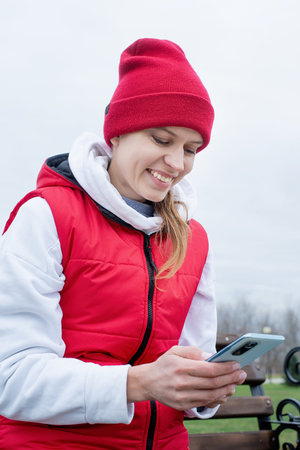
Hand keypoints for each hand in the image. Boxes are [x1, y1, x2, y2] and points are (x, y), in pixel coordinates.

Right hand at [127, 345, 246, 409]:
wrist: (147, 382)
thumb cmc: (164, 364)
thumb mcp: (175, 351)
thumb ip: (193, 352)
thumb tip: (212, 356)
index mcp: (180, 367)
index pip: (208, 370)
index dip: (225, 368)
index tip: (236, 364)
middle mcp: (181, 383)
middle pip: (212, 383)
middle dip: (230, 378)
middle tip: (242, 374)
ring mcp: (182, 397)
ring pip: (211, 395)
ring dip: (227, 390)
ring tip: (235, 384)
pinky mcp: (182, 406)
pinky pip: (204, 403)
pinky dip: (217, 399)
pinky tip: (224, 393)